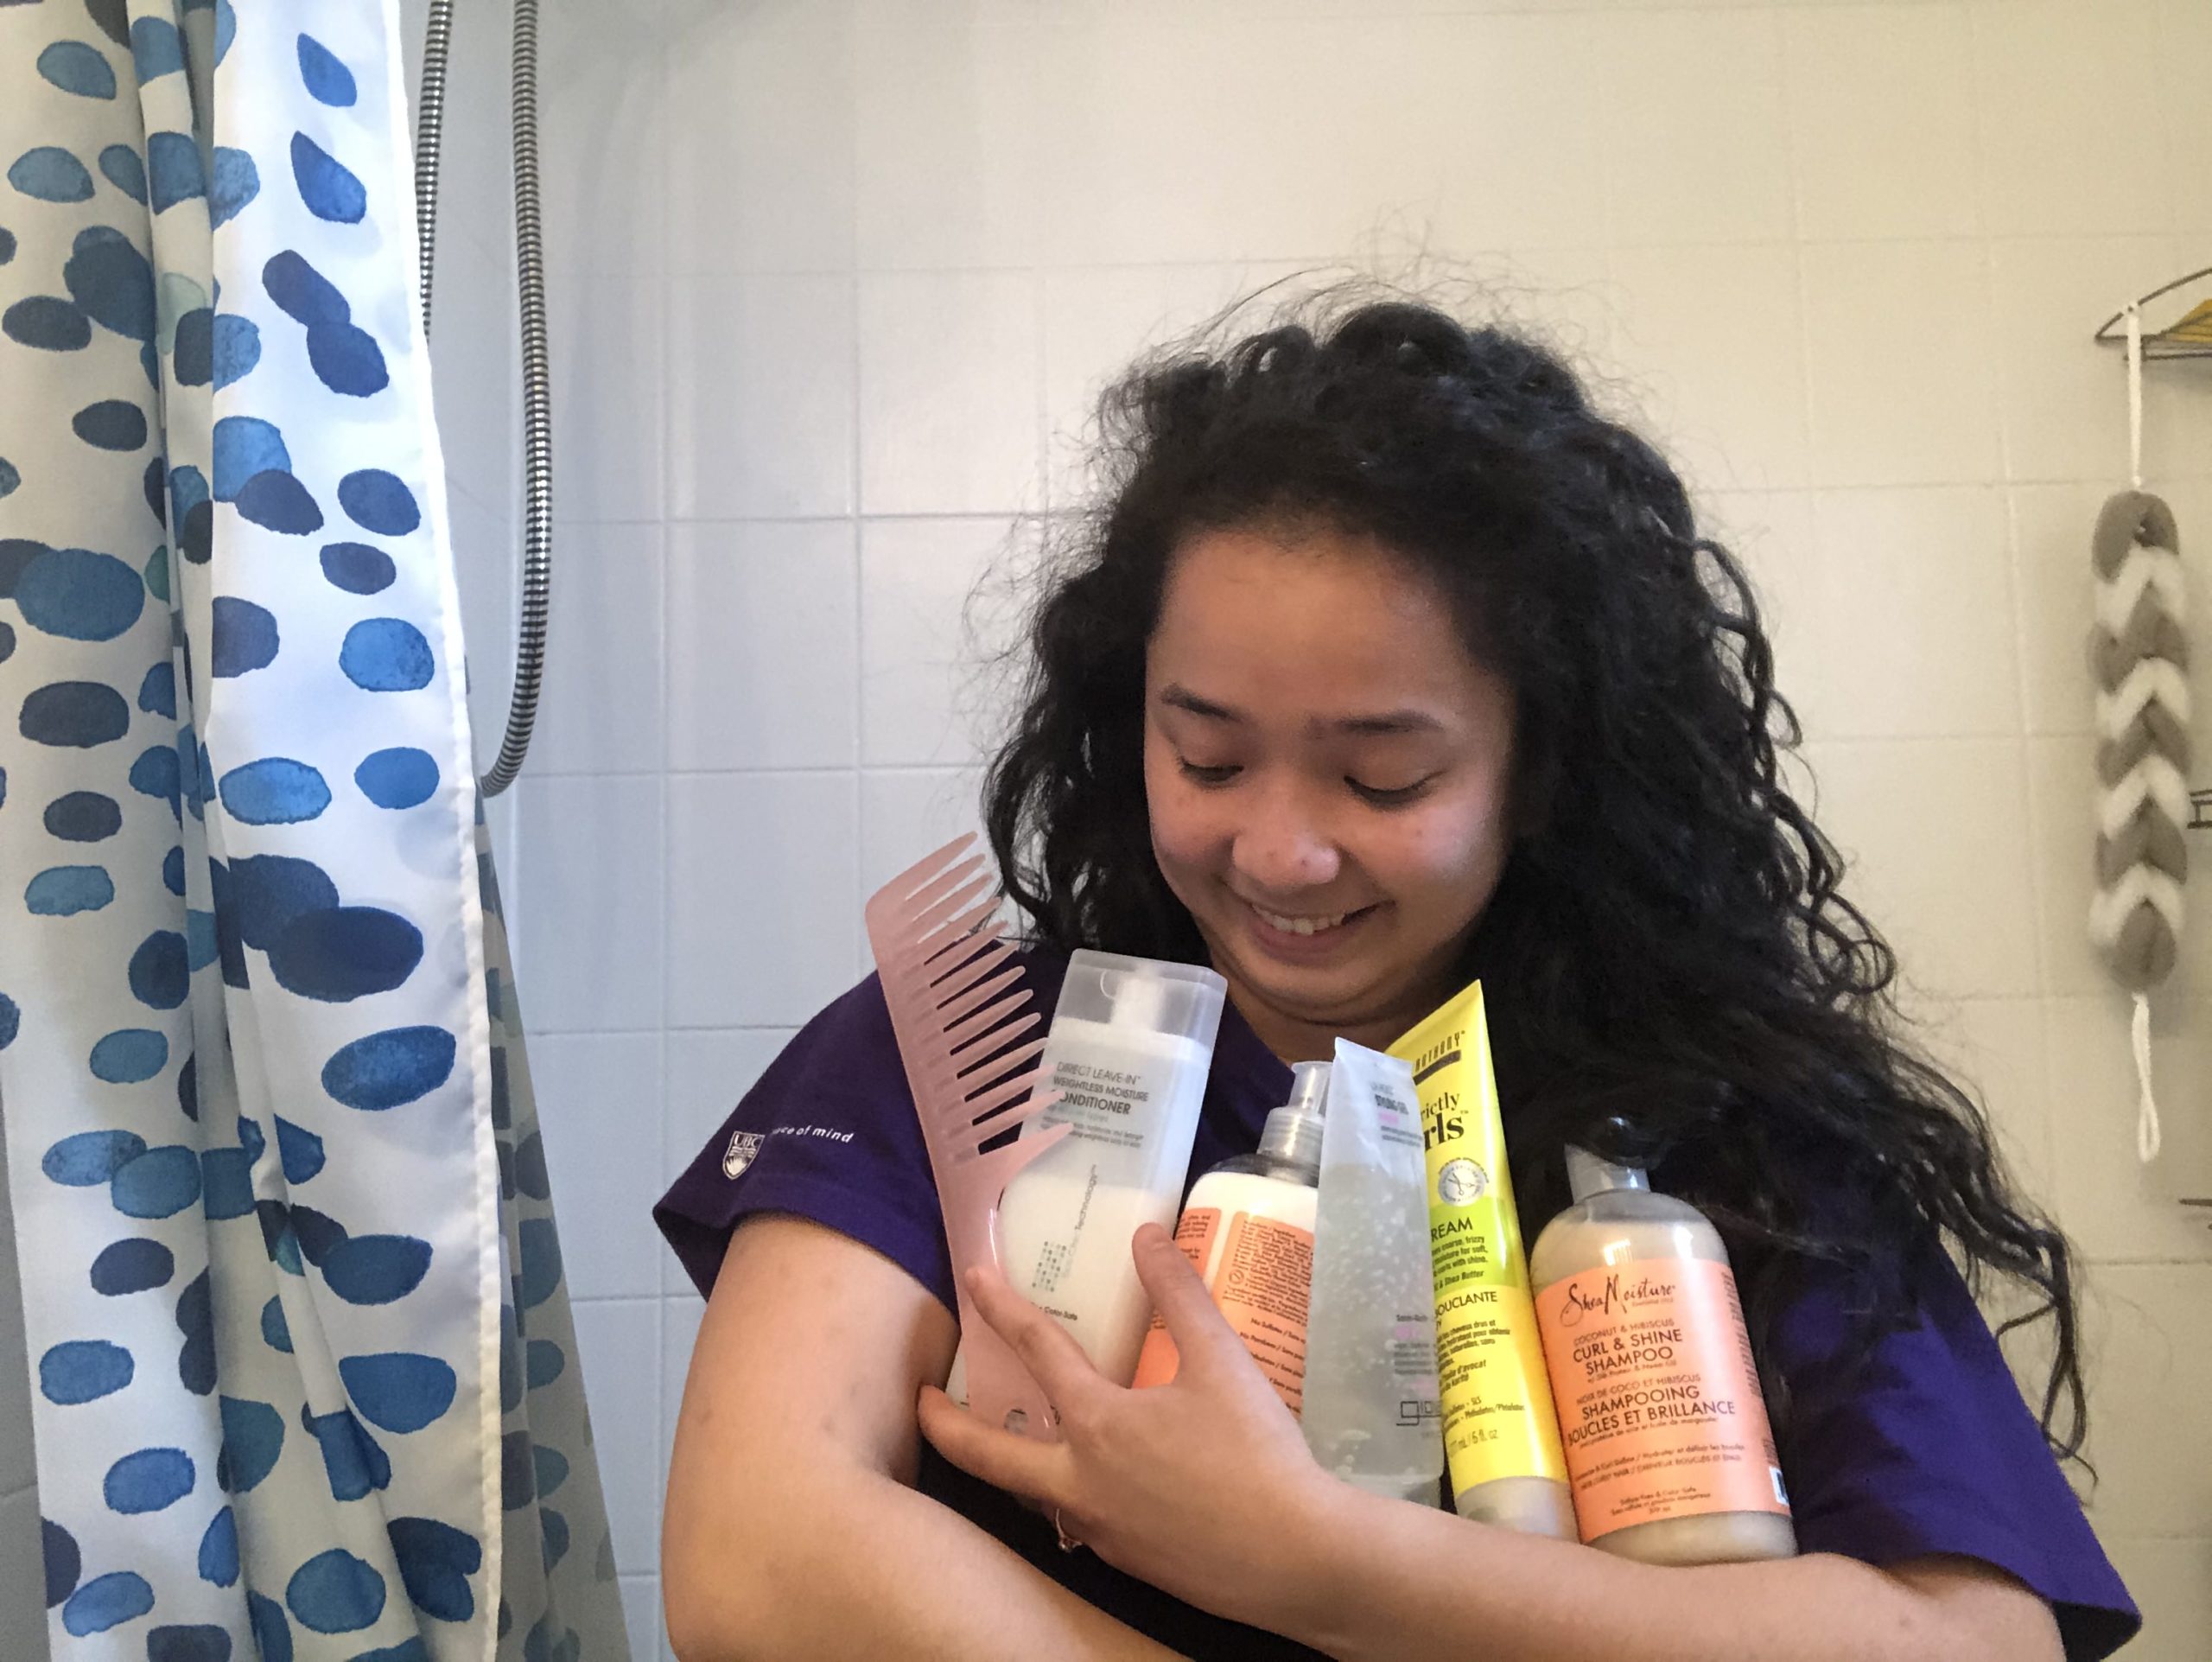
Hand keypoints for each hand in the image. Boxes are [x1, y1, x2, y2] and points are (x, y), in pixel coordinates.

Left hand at [918, 1223, 1336, 1632]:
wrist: (1294, 1559)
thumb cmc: (1255, 1455)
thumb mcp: (1222, 1361)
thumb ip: (1181, 1295)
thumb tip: (1147, 1237)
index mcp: (1097, 1425)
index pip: (1036, 1351)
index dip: (1001, 1308)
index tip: (971, 1280)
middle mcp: (1080, 1482)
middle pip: (989, 1455)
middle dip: (946, 1427)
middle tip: (920, 1406)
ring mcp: (1099, 1530)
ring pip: (1032, 1494)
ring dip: (1008, 1465)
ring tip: (1008, 1441)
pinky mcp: (1128, 1562)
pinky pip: (1077, 1521)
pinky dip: (1064, 1494)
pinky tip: (1093, 1484)